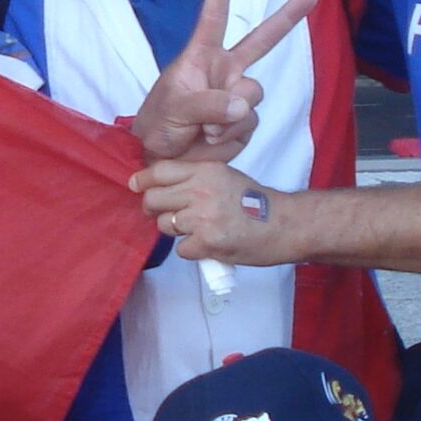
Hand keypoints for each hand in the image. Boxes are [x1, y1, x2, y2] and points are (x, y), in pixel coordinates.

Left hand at [129, 160, 291, 265]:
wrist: (285, 225)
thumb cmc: (254, 201)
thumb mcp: (223, 176)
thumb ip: (193, 178)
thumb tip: (157, 186)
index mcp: (205, 170)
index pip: (159, 172)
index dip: (142, 180)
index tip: (135, 185)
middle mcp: (200, 190)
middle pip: (153, 200)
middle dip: (154, 210)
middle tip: (167, 215)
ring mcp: (202, 217)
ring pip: (164, 225)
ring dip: (176, 231)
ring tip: (198, 229)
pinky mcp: (207, 242)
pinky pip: (181, 249)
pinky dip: (192, 250)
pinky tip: (209, 244)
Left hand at [130, 0, 316, 163]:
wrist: (165, 160)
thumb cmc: (158, 125)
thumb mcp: (173, 110)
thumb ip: (206, 104)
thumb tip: (241, 104)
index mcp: (201, 56)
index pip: (213, 17)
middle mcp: (224, 70)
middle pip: (261, 41)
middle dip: (287, 17)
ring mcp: (236, 95)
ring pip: (253, 95)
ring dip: (229, 117)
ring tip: (202, 129)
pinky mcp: (243, 121)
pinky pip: (249, 123)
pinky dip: (230, 135)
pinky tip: (210, 140)